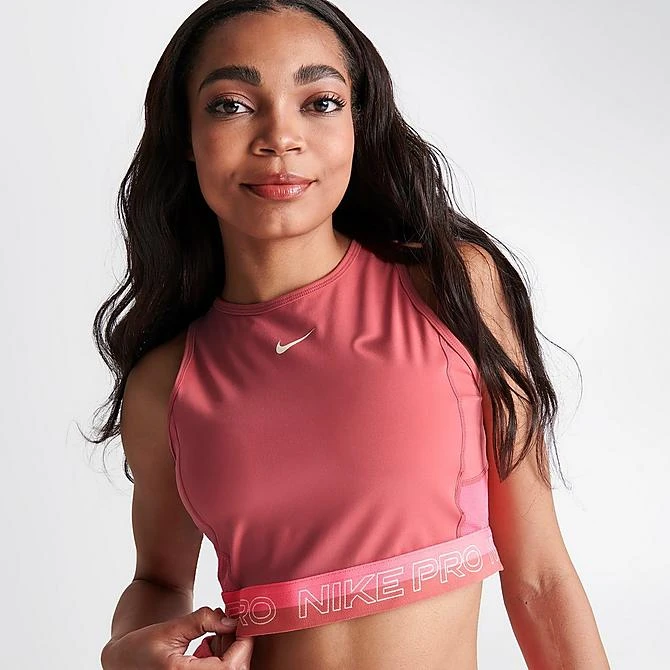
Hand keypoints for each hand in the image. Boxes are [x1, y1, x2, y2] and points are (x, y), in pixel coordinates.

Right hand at [101, 605, 254, 668]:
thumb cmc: (141, 647)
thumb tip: (231, 621)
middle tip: (230, 625)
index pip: (230, 667)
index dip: (243, 645)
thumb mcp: (171, 627)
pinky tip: (208, 646)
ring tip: (215, 634)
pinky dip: (220, 662)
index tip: (243, 625)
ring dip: (229, 655)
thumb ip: (203, 621)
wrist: (122, 663)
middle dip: (237, 648)